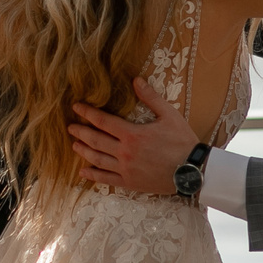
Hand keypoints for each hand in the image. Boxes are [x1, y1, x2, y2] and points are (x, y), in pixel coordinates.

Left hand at [69, 78, 197, 196]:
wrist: (192, 171)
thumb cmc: (182, 142)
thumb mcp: (169, 115)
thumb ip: (150, 98)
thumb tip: (136, 80)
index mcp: (132, 134)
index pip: (103, 121)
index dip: (88, 113)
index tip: (76, 108)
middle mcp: (124, 152)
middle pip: (96, 140)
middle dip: (81, 132)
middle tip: (70, 127)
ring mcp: (125, 169)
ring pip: (97, 159)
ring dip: (83, 151)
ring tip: (74, 145)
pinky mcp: (129, 182)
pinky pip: (106, 179)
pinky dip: (93, 175)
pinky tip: (83, 172)